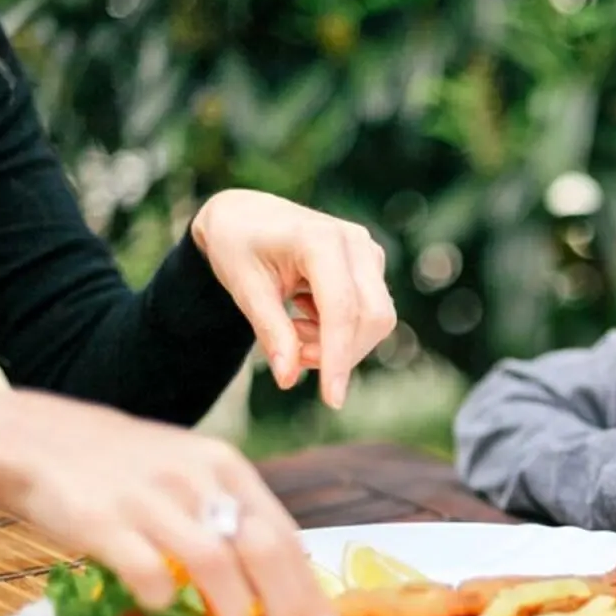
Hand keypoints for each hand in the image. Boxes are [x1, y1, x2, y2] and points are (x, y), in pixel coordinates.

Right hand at [0, 391, 337, 615]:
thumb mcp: (195, 473)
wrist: (47, 438)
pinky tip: (163, 605)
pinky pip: (144, 566)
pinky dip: (160, 593)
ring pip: (213, 557)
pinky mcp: (103, 520)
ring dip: (236, 603)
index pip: (284, 534)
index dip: (308, 587)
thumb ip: (233, 516)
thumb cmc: (134, 467)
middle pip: (262, 547)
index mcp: (227, 469)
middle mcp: (197, 480)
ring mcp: (151, 499)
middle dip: (286, 601)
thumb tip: (282, 581)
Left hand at [192, 189, 397, 409]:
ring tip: (295, 330)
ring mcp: (369, 252)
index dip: (338, 357)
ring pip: (376, 320)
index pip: (342, 308)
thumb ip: (271, 332)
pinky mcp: (372, 266)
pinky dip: (341, 332)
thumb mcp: (244, 289)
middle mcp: (355, 242)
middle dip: (339, 352)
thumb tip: (289, 379)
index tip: (332, 400)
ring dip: (338, 343)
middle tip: (295, 355)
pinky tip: (307, 317)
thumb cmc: (239, 246)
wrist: (247, 215)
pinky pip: (371, 314)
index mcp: (320, 239)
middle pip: (371, 318)